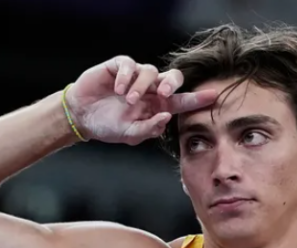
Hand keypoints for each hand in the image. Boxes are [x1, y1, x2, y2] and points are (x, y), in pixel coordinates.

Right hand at [64, 56, 217, 144]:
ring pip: (150, 71)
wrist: (83, 118)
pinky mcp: (119, 67)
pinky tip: (118, 89)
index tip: (213, 96)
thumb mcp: (130, 134)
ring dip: (141, 86)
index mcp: (157, 106)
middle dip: (172, 84)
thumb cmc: (109, 127)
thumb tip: (167, 118)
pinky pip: (129, 65)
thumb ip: (149, 128)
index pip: (182, 100)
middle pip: (173, 77)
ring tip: (129, 101)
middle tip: (165, 94)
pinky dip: (126, 76)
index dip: (197, 98)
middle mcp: (150, 89)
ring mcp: (135, 77)